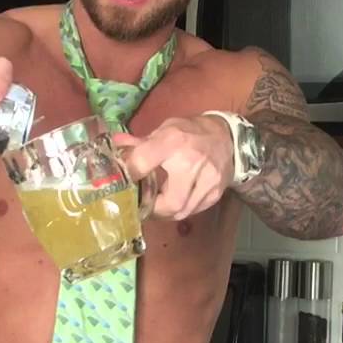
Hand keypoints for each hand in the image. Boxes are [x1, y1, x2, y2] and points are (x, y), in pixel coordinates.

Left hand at [113, 116, 235, 220]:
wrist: (227, 137)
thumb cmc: (190, 132)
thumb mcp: (165, 130)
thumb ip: (140, 143)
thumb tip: (115, 145)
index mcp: (173, 140)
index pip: (142, 162)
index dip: (128, 175)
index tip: (122, 183)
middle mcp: (192, 161)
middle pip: (170, 202)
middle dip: (153, 209)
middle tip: (143, 205)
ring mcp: (208, 180)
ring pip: (181, 211)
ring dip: (165, 212)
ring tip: (157, 205)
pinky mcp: (215, 192)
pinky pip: (193, 210)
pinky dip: (180, 210)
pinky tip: (174, 201)